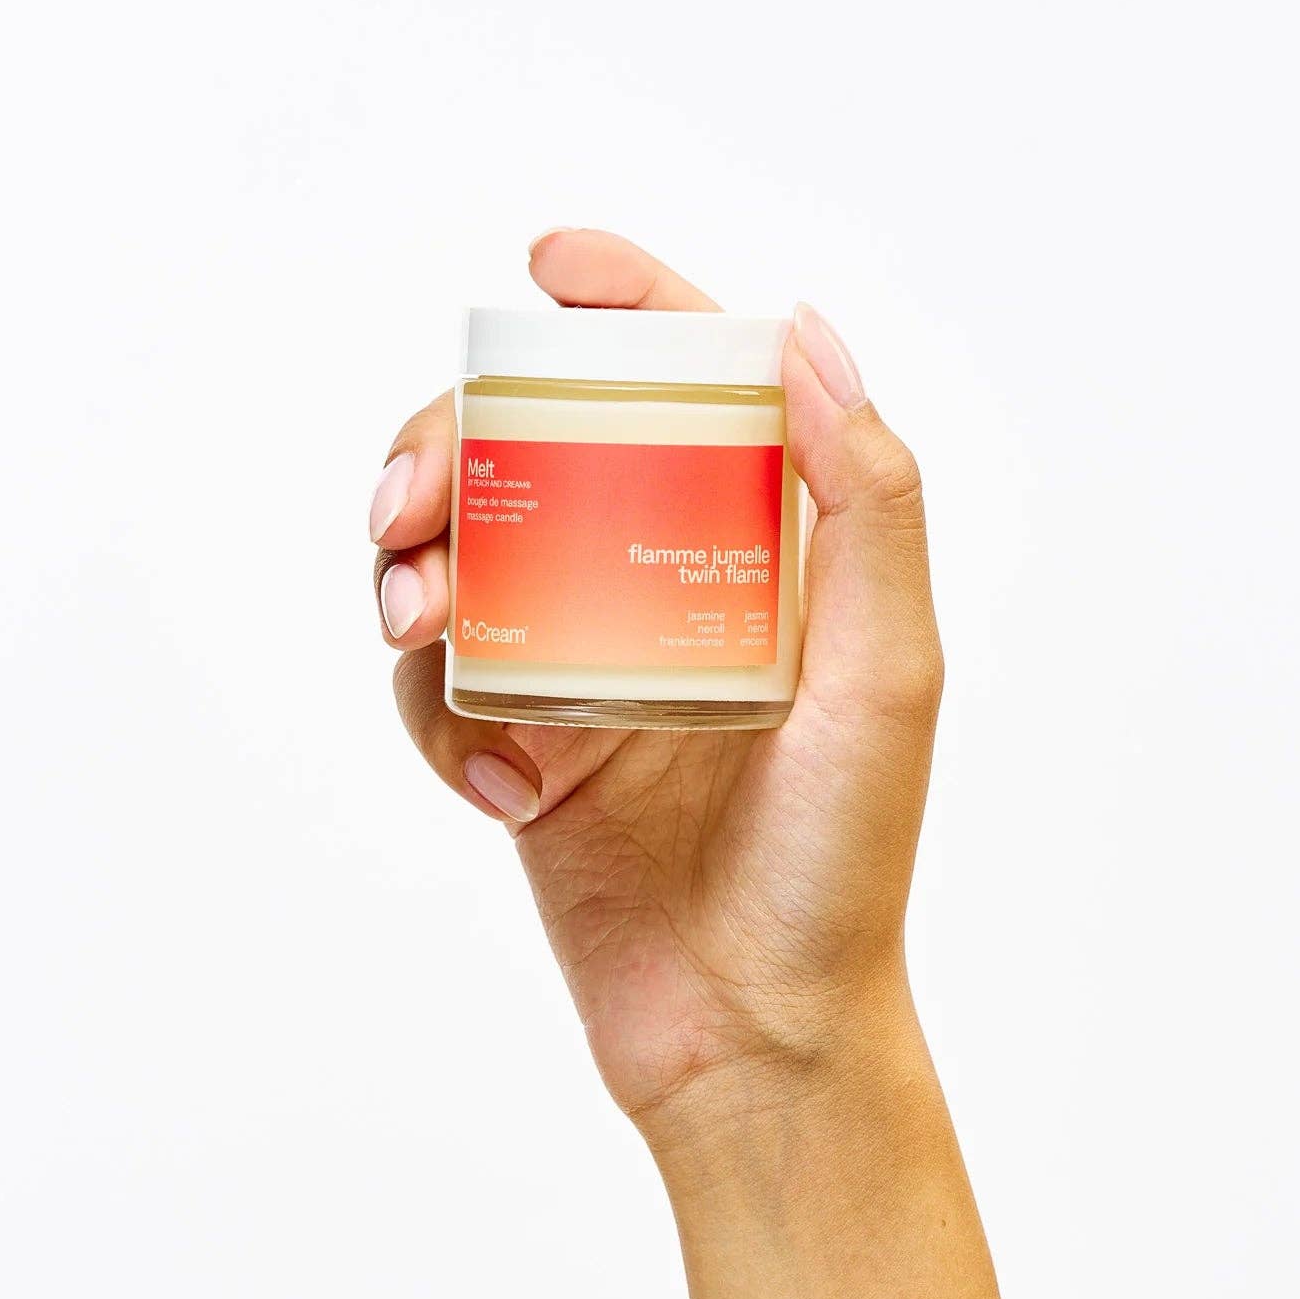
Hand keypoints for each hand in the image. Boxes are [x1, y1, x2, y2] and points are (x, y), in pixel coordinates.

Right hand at [370, 230, 942, 1137]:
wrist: (755, 1034)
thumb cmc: (840, 862)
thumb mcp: (887, 673)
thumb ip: (867, 501)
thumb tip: (804, 333)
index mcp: (762, 553)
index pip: (688, 389)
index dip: (622, 304)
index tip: (548, 264)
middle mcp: (665, 590)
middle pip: (536, 456)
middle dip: (452, 446)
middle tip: (412, 500)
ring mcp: (585, 667)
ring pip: (461, 558)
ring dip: (413, 566)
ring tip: (413, 615)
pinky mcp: (523, 749)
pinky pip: (439, 690)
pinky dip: (437, 718)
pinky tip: (495, 784)